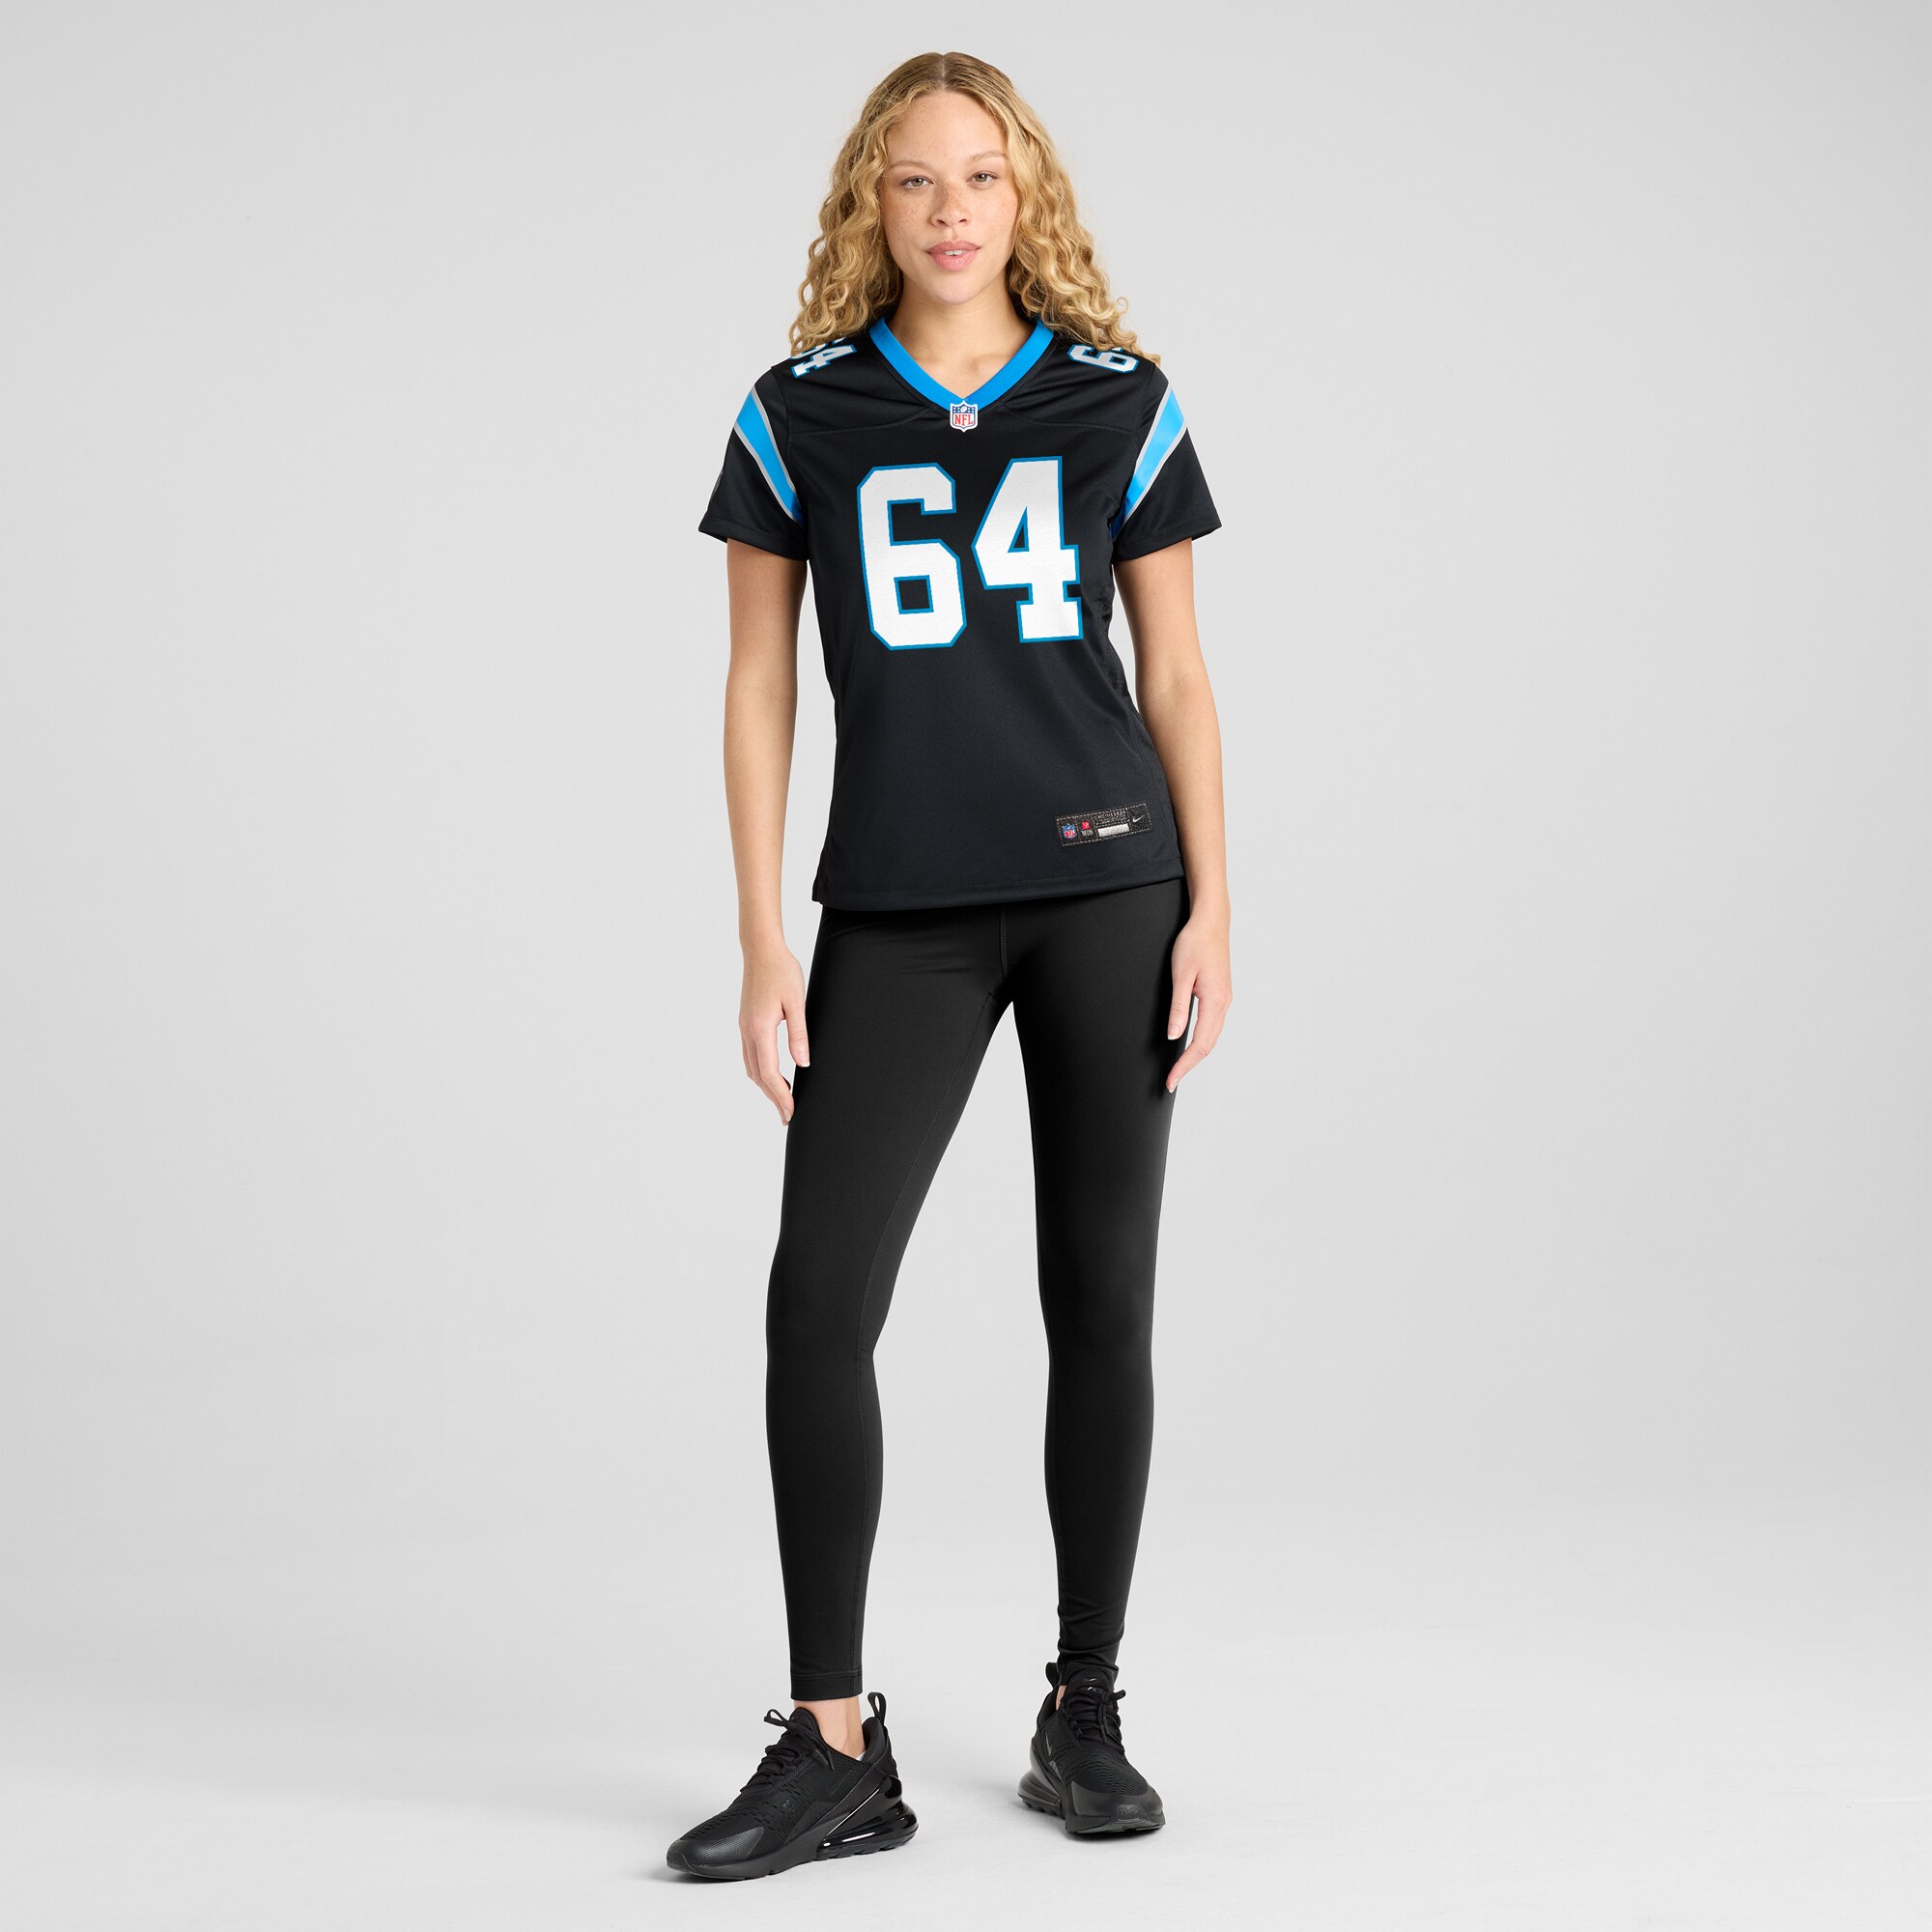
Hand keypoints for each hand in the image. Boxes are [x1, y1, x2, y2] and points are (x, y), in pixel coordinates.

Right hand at [740, 941, 809, 1124]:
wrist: (761, 949)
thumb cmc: (782, 971)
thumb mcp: (797, 1002)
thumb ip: (799, 1034)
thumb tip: (803, 1063)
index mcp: (760, 1029)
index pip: (770, 1073)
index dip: (780, 1096)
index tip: (791, 1112)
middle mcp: (748, 1032)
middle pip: (758, 1076)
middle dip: (772, 1097)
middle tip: (788, 1115)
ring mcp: (744, 1027)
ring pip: (751, 1067)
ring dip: (765, 1086)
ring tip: (782, 1099)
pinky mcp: (745, 1022)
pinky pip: (750, 1055)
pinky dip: (761, 1071)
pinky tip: (773, 1073)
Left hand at [1165, 908, 1229, 1092]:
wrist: (1211, 921)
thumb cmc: (1194, 943)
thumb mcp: (1181, 974)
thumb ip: (1179, 1007)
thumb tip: (1174, 1036)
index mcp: (1215, 1002)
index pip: (1199, 1044)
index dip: (1184, 1065)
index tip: (1171, 1080)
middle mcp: (1223, 1004)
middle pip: (1208, 1045)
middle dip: (1189, 1066)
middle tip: (1171, 1082)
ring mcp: (1224, 999)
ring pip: (1212, 1037)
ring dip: (1195, 1055)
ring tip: (1179, 1069)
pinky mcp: (1220, 994)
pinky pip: (1212, 1026)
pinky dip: (1201, 1041)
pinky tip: (1190, 1044)